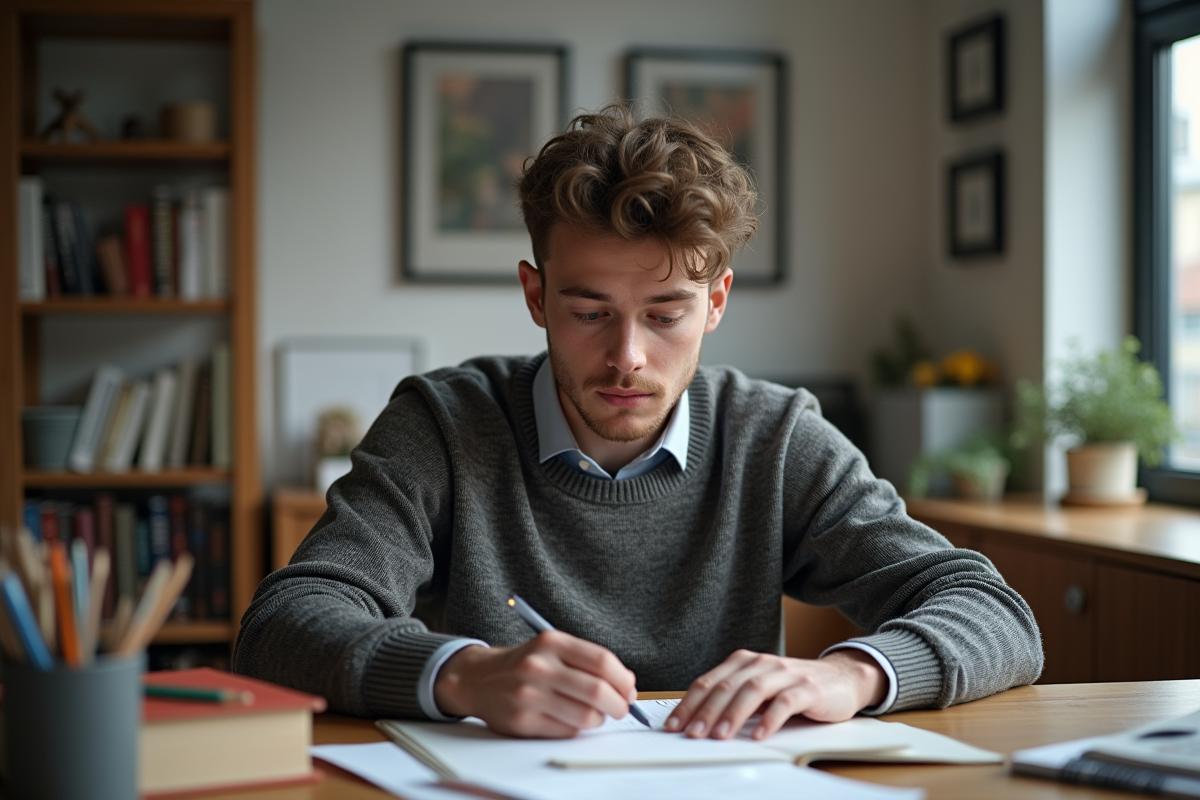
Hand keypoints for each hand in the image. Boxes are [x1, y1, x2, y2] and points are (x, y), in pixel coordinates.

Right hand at [433, 631, 637, 737]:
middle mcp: (538, 666)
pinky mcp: (522, 720)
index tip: (629, 689)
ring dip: (598, 719)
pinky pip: (567, 731)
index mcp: (551, 641)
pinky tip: (570, 720)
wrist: (479, 679)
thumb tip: (626, 686)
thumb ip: (587, 661)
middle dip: (618, 704)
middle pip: (597, 691)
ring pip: (585, 716)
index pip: (602, 661)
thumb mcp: (552, 648)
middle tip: (621, 708)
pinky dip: (577, 729)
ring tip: (594, 714)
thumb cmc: (525, 664)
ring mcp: (529, 694)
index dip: (623, 679)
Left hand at [663, 649, 886, 740]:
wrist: (840, 679)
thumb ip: (733, 699)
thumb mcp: (759, 689)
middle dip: (706, 711)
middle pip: (727, 686)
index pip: (709, 682)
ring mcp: (786, 673)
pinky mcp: (808, 688)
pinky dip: (771, 719)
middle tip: (692, 734)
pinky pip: (786, 702)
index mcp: (744, 662)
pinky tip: (760, 735)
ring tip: (720, 735)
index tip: (674, 725)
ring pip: (753, 691)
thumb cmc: (793, 688)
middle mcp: (762, 663)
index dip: (689, 703)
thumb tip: (697, 722)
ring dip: (733, 714)